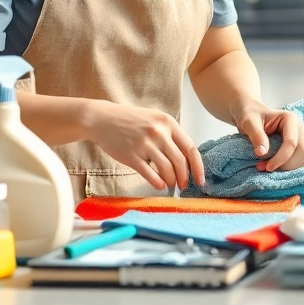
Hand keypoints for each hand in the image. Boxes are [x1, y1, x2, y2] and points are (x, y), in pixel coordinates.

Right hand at [86, 100, 204, 190]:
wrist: (103, 119)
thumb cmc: (131, 120)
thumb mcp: (155, 119)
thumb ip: (170, 135)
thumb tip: (186, 159)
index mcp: (168, 122)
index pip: (190, 148)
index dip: (198, 167)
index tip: (200, 179)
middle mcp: (159, 132)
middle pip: (180, 161)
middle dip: (184, 178)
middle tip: (184, 186)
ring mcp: (145, 144)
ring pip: (167, 169)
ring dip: (171, 181)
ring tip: (170, 185)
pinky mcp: (131, 155)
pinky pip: (150, 174)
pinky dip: (157, 183)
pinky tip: (159, 185)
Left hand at [233, 103, 303, 171]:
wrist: (252, 114)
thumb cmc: (250, 116)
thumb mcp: (249, 123)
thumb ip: (256, 136)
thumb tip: (262, 153)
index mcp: (290, 119)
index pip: (291, 143)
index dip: (281, 158)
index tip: (267, 167)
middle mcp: (300, 127)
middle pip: (302, 151)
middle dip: (286, 164)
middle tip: (267, 168)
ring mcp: (302, 137)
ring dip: (290, 168)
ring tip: (270, 167)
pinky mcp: (301, 145)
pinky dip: (293, 168)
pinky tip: (279, 167)